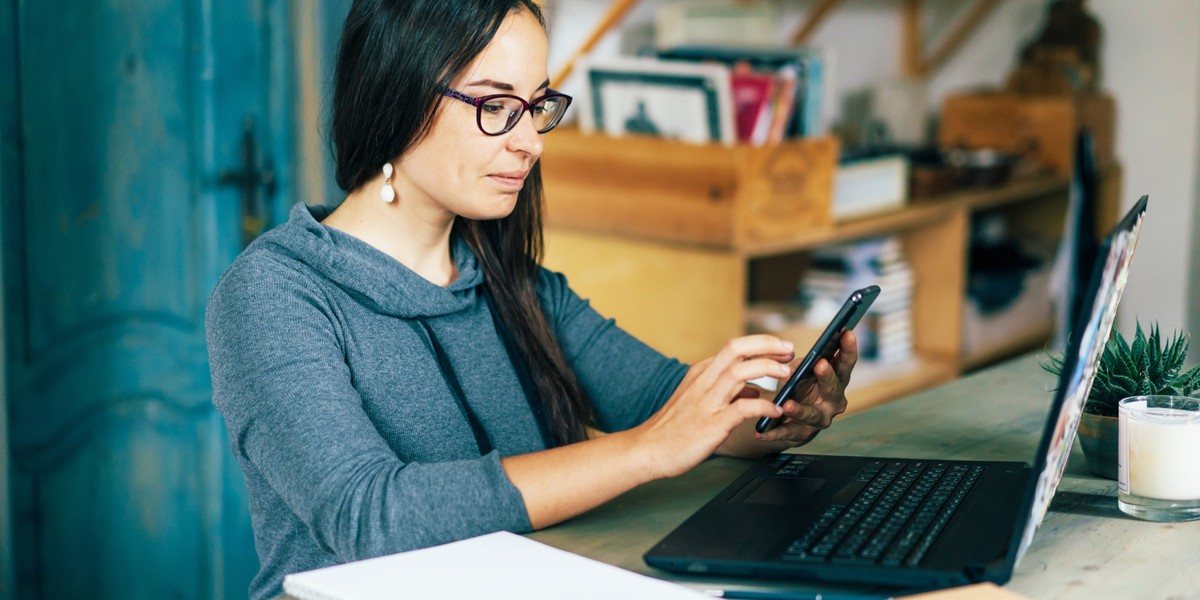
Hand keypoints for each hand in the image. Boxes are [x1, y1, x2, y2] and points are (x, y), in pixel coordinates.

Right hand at [633, 335, 796, 478]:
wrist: (647, 450)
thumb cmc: (673, 429)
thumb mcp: (697, 400)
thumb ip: (726, 391)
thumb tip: (753, 387)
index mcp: (700, 374)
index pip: (734, 347)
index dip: (761, 343)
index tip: (780, 347)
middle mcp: (703, 382)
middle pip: (737, 349)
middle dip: (767, 345)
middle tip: (789, 350)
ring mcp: (707, 402)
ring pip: (740, 372)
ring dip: (768, 369)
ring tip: (787, 374)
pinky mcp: (712, 424)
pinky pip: (743, 408)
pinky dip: (764, 406)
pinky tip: (776, 411)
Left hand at [756, 331, 857, 444]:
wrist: (790, 418)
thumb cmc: (799, 386)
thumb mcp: (800, 371)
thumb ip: (800, 364)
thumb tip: (789, 358)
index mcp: (836, 380)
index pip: (845, 363)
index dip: (848, 349)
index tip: (847, 332)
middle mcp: (833, 400)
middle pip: (834, 388)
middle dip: (827, 376)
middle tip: (820, 364)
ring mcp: (820, 419)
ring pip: (812, 414)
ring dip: (800, 409)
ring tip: (787, 404)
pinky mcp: (803, 434)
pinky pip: (788, 433)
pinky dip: (774, 433)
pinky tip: (761, 432)